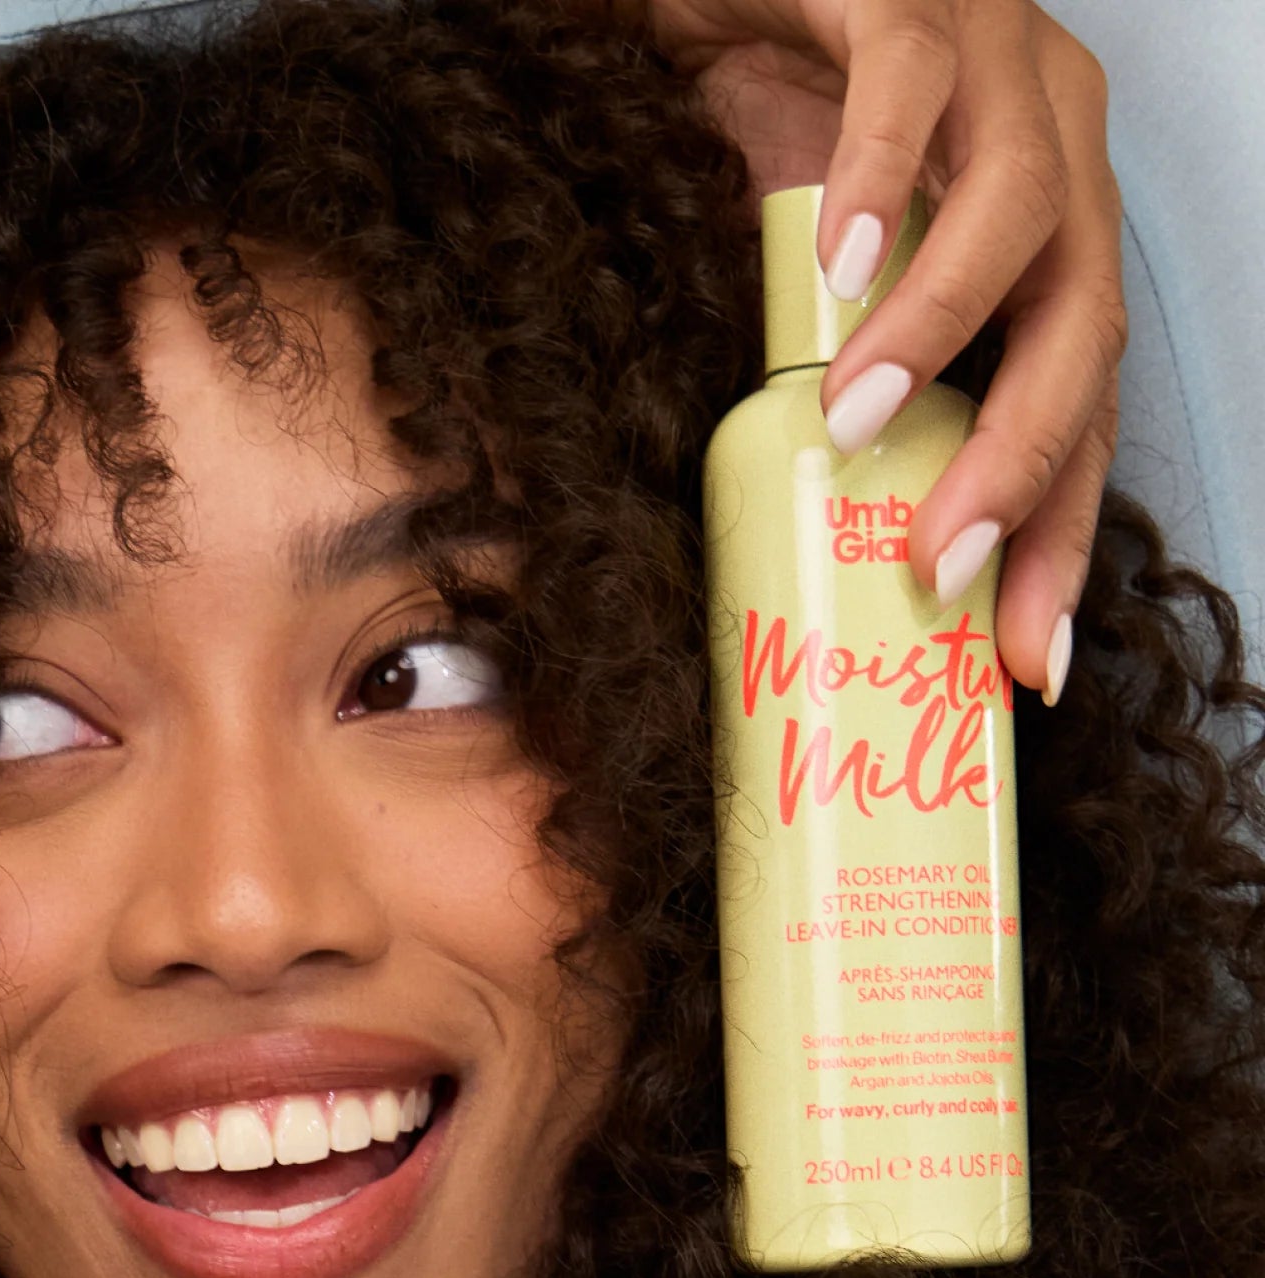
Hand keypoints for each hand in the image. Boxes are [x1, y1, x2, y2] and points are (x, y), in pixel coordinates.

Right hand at [637, 0, 1122, 707]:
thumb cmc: (757, 139)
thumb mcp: (809, 292)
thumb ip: (833, 380)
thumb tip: (807, 540)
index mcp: (1042, 230)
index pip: (1078, 398)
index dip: (1059, 532)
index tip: (1023, 657)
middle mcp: (1049, 144)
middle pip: (1080, 320)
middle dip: (1024, 459)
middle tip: (941, 564)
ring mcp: (995, 59)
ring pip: (1022, 207)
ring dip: (942, 331)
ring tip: (855, 423)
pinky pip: (914, 84)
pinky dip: (882, 181)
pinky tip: (839, 265)